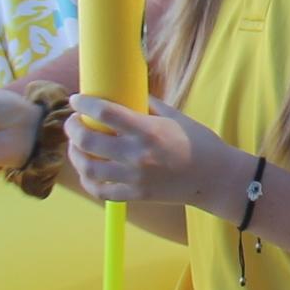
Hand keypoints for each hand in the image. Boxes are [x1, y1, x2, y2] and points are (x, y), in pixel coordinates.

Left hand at [67, 96, 239, 210]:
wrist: (216, 178)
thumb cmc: (199, 143)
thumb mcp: (176, 117)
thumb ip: (149, 105)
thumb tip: (125, 93)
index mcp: (149, 130)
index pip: (106, 112)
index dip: (85, 103)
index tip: (76, 99)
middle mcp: (137, 154)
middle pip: (88, 139)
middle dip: (72, 127)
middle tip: (73, 121)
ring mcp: (134, 178)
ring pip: (87, 167)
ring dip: (75, 154)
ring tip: (76, 146)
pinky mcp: (135, 195)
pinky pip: (100, 190)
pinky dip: (88, 180)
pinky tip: (88, 170)